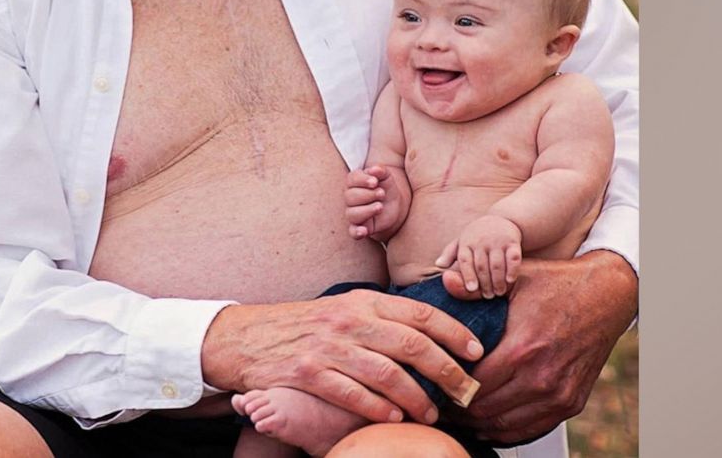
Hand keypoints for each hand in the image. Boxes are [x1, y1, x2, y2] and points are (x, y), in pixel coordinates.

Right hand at [201, 291, 486, 425]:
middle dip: (447, 371)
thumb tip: (428, 336)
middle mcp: (349, 320)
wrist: (245, 336)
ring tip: (431, 413)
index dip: (454, 333)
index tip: (476, 352)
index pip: (420, 313)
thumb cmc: (301, 327)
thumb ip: (380, 319)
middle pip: (413, 345)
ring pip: (388, 374)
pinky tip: (393, 420)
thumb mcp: (342, 310)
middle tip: (465, 392)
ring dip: (416, 398)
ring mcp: (328, 347)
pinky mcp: (308, 373)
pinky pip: (353, 394)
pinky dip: (378, 409)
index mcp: (362, 301)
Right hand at [343, 166, 404, 239]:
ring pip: (352, 213)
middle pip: (350, 196)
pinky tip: (364, 230)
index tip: (375, 182)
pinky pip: (353, 232)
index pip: (351, 179)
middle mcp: (350, 198)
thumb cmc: (387, 188)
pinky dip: (357, 232)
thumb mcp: (387, 177)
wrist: (396, 205)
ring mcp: (354, 213)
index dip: (362, 180)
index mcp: (354, 182)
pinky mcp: (360, 227)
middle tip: (382, 194)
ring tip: (380, 207)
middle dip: (367, 195)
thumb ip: (380, 171)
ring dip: (367, 210)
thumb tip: (375, 169)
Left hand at [435, 215, 521, 297]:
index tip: (472, 289)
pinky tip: (510, 280)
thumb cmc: (477, 235)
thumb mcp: (461, 241)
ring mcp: (497, 241)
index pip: (465, 261)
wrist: (501, 219)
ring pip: (497, 264)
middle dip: (485, 283)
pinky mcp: (512, 242)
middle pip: (481, 266)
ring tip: (499, 292)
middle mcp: (481, 241)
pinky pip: (513, 258)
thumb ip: (450, 253)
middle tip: (488, 296)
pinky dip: (512, 270)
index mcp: (467, 242)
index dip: (468, 275)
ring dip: (498, 281)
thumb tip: (438, 265)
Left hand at [440, 252, 637, 444]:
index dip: (449, 388)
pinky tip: (488, 424)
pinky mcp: (572, 403)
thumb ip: (476, 286)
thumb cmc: (558, 284)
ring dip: (479, 425)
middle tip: (440, 403)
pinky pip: (532, 430)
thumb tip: (444, 282)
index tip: (434, 384)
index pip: (473, 385)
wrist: (607, 296)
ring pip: (506, 426)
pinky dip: (507, 432)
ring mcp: (559, 394)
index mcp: (523, 348)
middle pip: (485, 411)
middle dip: (459, 410)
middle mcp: (542, 378)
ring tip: (459, 415)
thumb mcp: (516, 277)